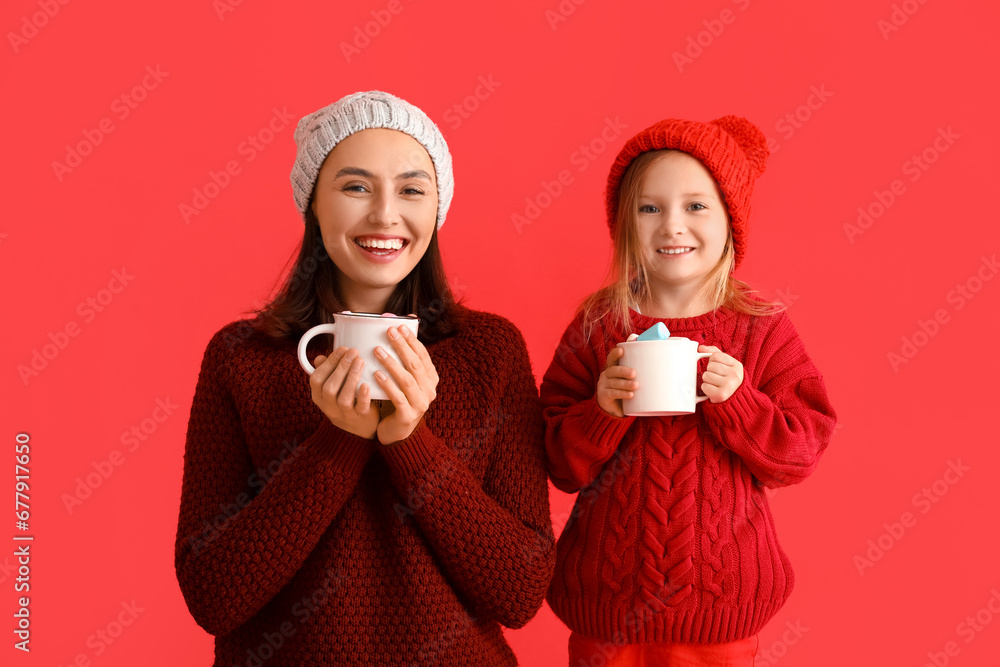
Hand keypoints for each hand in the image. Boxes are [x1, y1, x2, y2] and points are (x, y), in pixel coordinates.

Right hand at [309, 346, 378, 438]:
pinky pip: (360, 408)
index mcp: (319, 397)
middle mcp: (329, 407)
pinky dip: (362, 396)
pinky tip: (366, 384)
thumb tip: (319, 358)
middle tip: (353, 351)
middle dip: (341, 367)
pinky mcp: (360, 418)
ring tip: (360, 361)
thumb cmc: (346, 400)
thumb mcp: (333, 388)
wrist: (360, 429)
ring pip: (343, 398)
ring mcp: (344, 414)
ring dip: (351, 377)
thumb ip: (327, 373)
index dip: (328, 363)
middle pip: (329, 388)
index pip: (316, 379)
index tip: (342, 348)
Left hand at [372, 324, 438, 444]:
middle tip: (388, 332)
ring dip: (392, 363)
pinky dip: (387, 384)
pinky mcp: (408, 416)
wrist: (398, 432)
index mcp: (431, 379)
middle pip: (415, 365)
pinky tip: (376, 374)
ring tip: (377, 350)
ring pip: (406, 379)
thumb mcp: (405, 380)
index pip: (423, 355)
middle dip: (402, 346)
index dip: (412, 340)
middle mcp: (429, 391)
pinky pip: (397, 397)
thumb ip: (403, 361)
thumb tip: (395, 331)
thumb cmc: (399, 400)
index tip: (399, 326)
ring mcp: (420, 404)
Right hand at [596, 346, 637, 417]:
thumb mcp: (634, 377)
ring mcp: (604, 386)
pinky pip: (612, 394)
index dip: (615, 354)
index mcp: (613, 368)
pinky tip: (630, 395)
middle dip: (623, 371)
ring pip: (614, 383)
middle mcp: (606, 375)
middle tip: (634, 373)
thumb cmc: (629, 388)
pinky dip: (621, 394)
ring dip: (625, 384)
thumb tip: (658, 347)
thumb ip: (642, 366)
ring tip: (636, 385)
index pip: (612, 358)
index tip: (621, 350)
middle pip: (613, 370)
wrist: (618, 408)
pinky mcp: (604, 397)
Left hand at [698, 344, 743, 402]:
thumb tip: (701, 348)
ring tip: (715, 384)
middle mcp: (735, 375)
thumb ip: (714, 352)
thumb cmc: (727, 378)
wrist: (734, 398)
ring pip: (706, 375)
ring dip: (707, 380)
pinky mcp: (721, 395)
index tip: (719, 368)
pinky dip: (706, 388)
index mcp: (737, 365)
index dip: (712, 361)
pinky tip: (713, 390)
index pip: (715, 355)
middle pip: (710, 366)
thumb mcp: (725, 363)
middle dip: (710, 371)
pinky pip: (704, 386)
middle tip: (717, 377)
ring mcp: (729, 385)